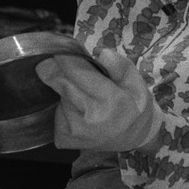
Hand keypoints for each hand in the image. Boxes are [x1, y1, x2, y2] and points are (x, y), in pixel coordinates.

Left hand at [35, 49, 162, 152]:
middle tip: (52, 61)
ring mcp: (75, 132)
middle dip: (54, 69)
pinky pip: (55, 112)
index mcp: (111, 101)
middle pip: (61, 83)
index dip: (64, 59)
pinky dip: (62, 106)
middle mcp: (90, 119)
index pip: (78, 72)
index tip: (56, 49)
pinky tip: (77, 110)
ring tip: (81, 92)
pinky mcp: (64, 139)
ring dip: (63, 89)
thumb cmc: (133, 105)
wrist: (132, 137)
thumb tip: (102, 54)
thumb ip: (120, 66)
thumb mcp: (136, 82)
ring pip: (58, 97)